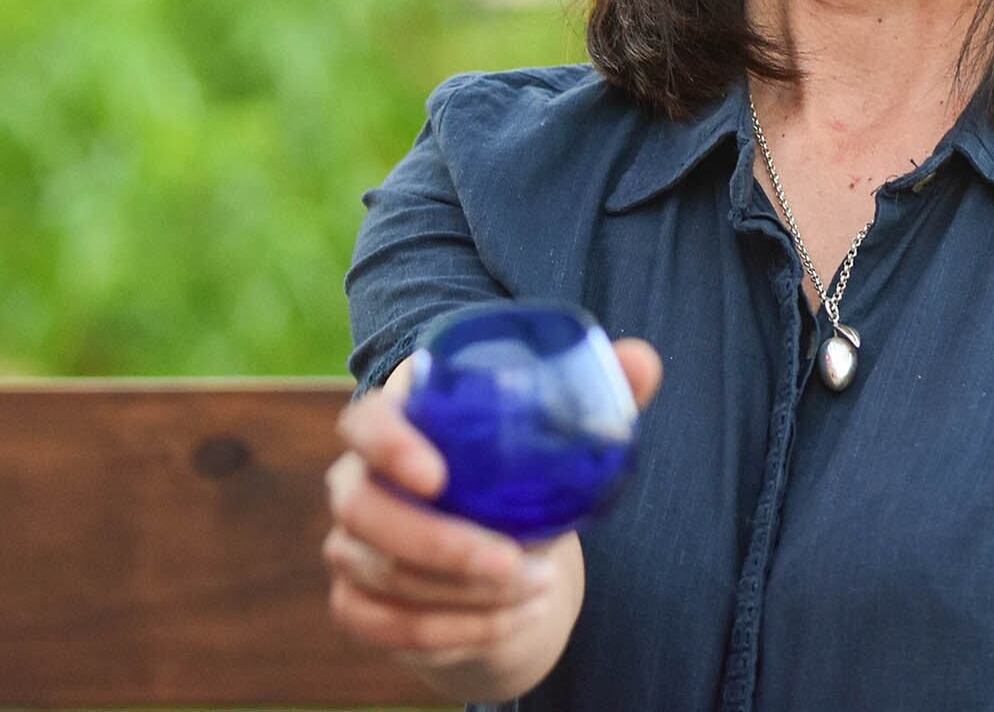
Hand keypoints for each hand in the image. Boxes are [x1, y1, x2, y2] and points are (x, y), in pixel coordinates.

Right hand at [324, 336, 663, 696]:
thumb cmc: (526, 483)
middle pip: (363, 510)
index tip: (437, 475)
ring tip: (537, 589)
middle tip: (516, 561)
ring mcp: (350, 547)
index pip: (364, 422)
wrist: (512, 563)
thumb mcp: (562, 443)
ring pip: (383, 576)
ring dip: (464, 593)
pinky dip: (457, 632)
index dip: (387, 446)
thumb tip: (642, 361)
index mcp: (401, 425)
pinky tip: (511, 621)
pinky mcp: (358, 606)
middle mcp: (360, 483)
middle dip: (441, 544)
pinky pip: (388, 627)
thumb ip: (603, 395)